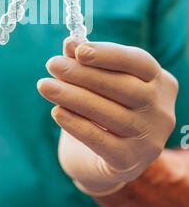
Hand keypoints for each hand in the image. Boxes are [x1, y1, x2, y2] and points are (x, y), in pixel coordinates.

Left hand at [37, 38, 177, 196]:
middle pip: (125, 87)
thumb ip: (86, 62)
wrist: (98, 161)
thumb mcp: (97, 84)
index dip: (109, 55)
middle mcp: (161, 112)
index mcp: (161, 84)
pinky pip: (99, 140)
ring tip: (45, 86)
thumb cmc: (101, 111)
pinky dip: (76, 124)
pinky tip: (56, 111)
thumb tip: (70, 43)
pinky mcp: (128, 162)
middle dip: (84, 74)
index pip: (140, 63)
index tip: (79, 50)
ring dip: (73, 96)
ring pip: (109, 114)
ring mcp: (149, 140)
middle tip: (52, 64)